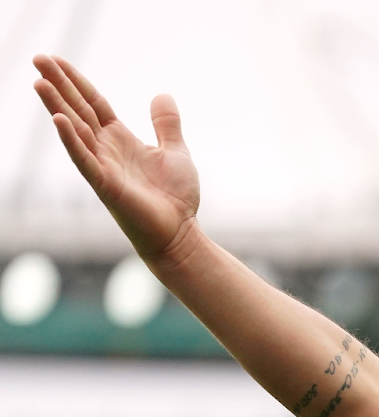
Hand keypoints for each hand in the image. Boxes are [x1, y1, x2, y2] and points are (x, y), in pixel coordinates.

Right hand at [32, 55, 199, 260]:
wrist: (180, 234)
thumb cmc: (175, 197)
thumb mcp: (175, 151)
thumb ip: (166, 124)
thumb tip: (162, 94)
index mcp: (120, 138)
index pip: (92, 102)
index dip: (76, 81)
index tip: (55, 59)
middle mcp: (106, 149)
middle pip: (78, 109)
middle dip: (58, 84)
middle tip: (37, 58)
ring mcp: (103, 166)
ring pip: (75, 131)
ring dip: (57, 106)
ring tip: (39, 82)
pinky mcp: (105, 185)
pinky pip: (85, 160)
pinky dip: (72, 140)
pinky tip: (59, 120)